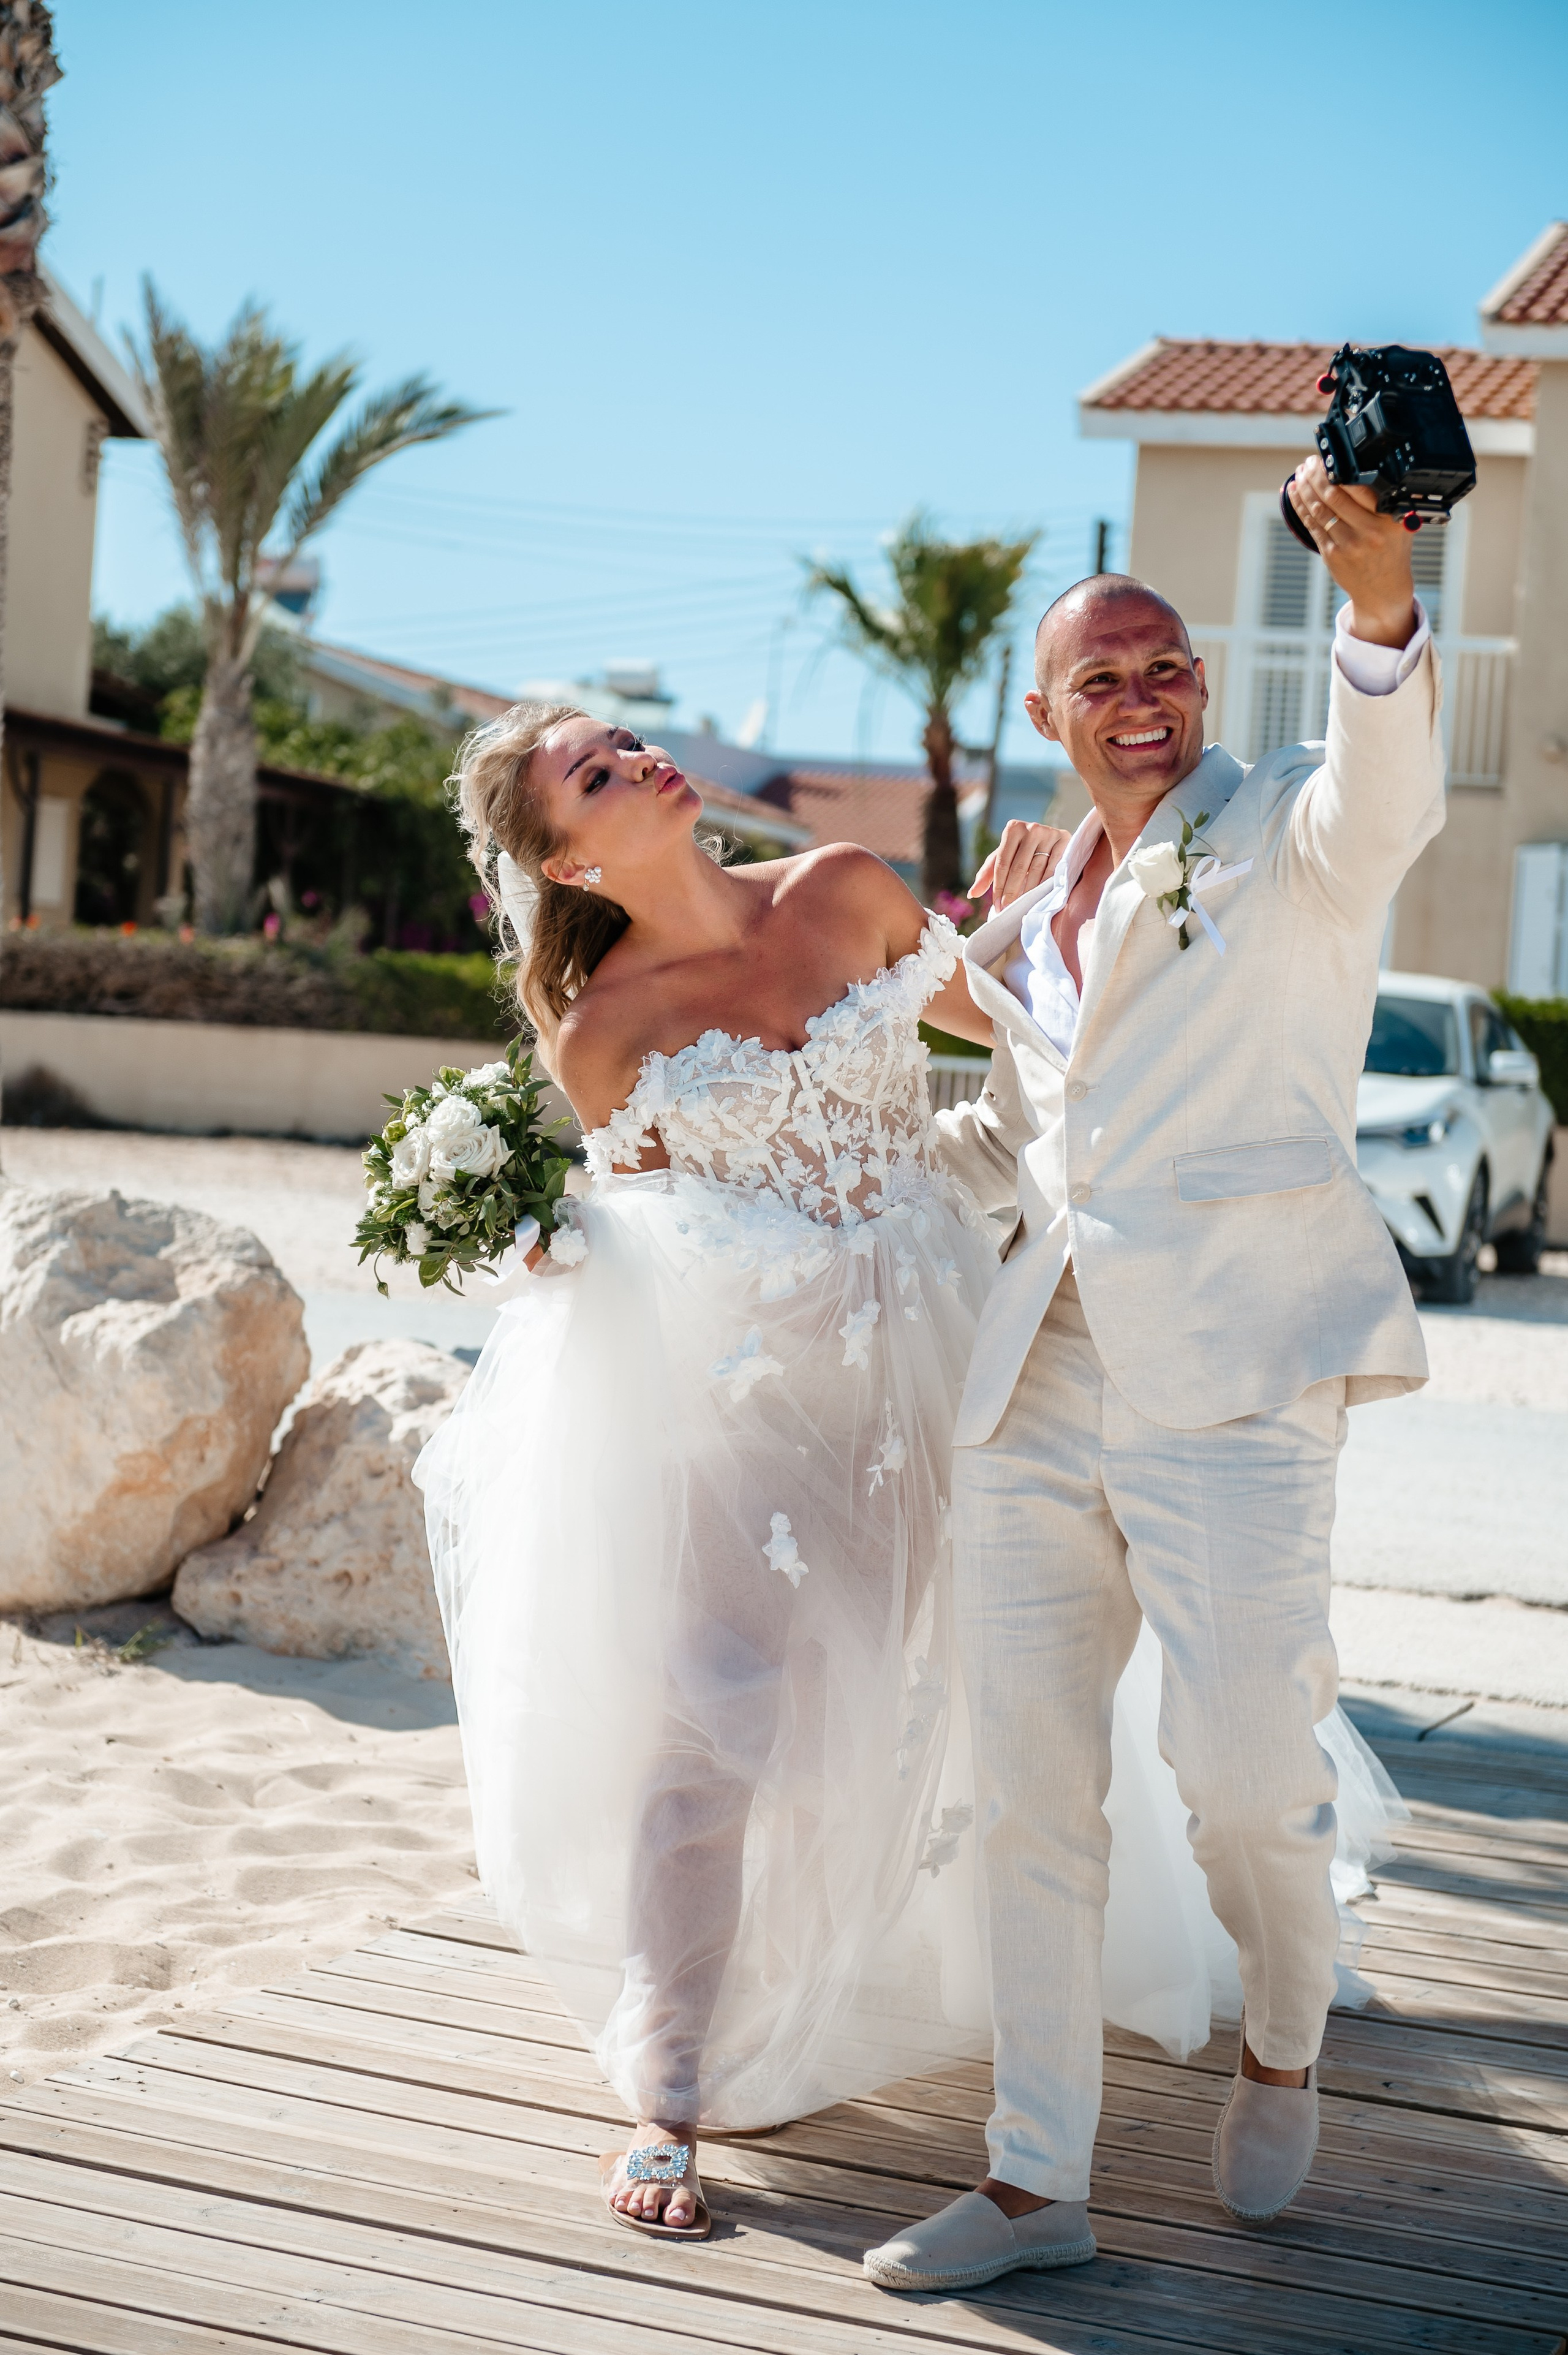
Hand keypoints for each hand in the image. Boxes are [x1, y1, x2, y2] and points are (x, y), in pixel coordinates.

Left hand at [970, 821, 1071, 912]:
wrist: (1051, 841)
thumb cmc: (1022, 852)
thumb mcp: (1004, 858)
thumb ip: (987, 874)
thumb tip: (972, 894)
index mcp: (1013, 828)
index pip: (1002, 863)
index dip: (998, 886)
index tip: (997, 906)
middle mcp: (1031, 828)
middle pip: (1018, 867)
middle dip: (1011, 892)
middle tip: (1008, 910)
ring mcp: (1049, 833)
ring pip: (1036, 869)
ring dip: (1028, 891)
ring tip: (1022, 907)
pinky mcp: (1064, 840)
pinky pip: (1053, 868)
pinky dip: (1046, 884)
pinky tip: (1040, 897)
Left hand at [1286, 454, 1417, 648]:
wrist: (1384, 590)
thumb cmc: (1391, 549)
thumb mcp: (1400, 523)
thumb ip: (1387, 499)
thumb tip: (1361, 467)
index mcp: (1389, 518)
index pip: (1359, 486)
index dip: (1337, 470)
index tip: (1327, 458)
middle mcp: (1369, 531)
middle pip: (1334, 494)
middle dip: (1316, 475)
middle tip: (1308, 463)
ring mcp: (1348, 545)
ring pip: (1319, 509)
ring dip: (1305, 488)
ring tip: (1299, 474)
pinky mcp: (1331, 555)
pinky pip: (1311, 525)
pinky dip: (1300, 507)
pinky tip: (1294, 493)